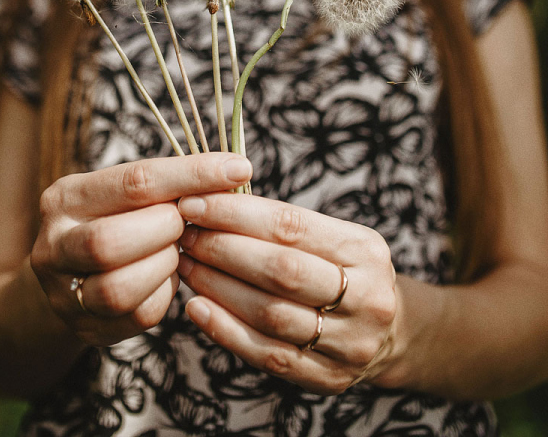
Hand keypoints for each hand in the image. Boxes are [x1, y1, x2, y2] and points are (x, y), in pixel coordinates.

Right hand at [30, 153, 251, 346]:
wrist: (71, 275)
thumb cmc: (115, 218)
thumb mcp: (125, 193)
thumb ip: (166, 183)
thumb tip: (233, 170)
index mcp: (66, 197)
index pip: (135, 181)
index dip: (192, 175)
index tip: (237, 169)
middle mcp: (54, 245)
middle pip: (111, 241)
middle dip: (164, 230)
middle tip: (185, 222)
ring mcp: (63, 293)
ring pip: (120, 287)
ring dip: (163, 266)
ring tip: (174, 250)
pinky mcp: (86, 329)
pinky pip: (138, 316)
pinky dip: (165, 294)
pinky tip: (167, 277)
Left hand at [177, 193, 397, 393]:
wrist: (391, 333)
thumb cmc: (345, 271)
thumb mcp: (335, 237)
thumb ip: (285, 225)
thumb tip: (215, 198)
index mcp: (364, 249)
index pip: (291, 225)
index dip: (236, 213)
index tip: (195, 202)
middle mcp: (366, 296)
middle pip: (281, 270)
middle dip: (223, 249)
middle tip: (185, 234)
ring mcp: (349, 343)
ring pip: (270, 314)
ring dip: (217, 287)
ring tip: (186, 266)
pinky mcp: (328, 378)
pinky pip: (268, 355)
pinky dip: (226, 330)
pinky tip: (197, 308)